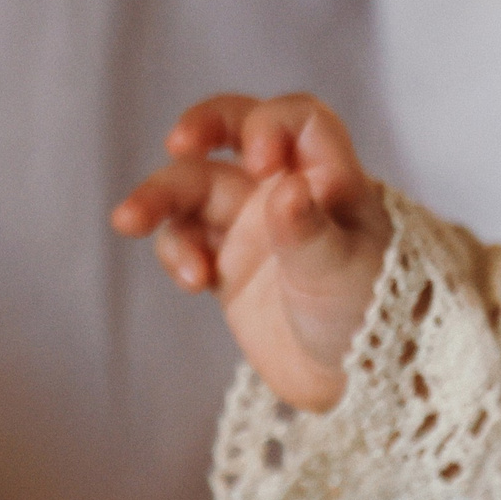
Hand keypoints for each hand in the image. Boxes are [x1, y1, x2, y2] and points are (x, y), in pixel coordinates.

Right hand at [109, 93, 391, 410]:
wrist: (356, 380)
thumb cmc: (372, 312)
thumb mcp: (344, 268)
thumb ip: (309, 229)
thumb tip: (285, 188)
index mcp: (328, 176)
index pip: (297, 119)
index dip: (271, 125)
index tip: (259, 162)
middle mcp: (286, 189)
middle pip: (234, 132)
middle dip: (202, 126)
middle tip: (178, 142)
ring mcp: (252, 226)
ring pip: (194, 187)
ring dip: (159, 197)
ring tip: (128, 221)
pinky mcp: (226, 264)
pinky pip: (184, 240)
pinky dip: (178, 252)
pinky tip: (195, 279)